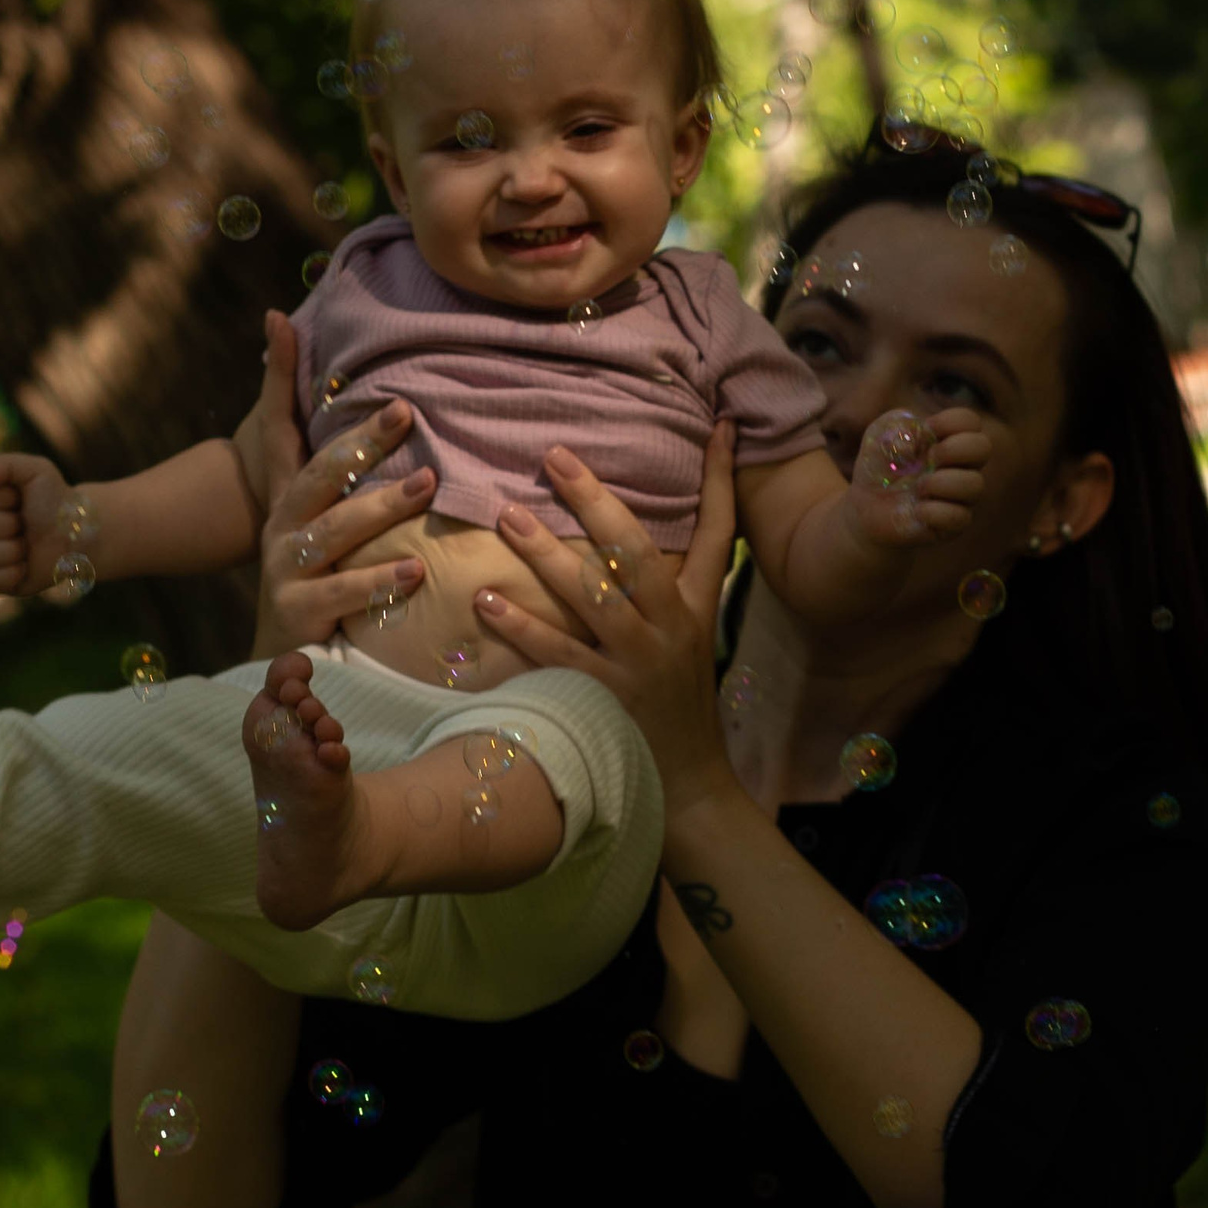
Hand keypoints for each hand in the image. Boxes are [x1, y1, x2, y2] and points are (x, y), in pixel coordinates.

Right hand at [0, 450, 80, 597]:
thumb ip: (5, 464)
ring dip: (11, 550)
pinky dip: (10, 575)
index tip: (22, 498)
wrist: (81, 533)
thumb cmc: (57, 500)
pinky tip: (26, 567)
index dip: (1, 497)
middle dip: (9, 523)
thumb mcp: (37, 470)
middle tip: (29, 524)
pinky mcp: (0, 580)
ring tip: (30, 546)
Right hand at [249, 308, 436, 656]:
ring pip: (336, 529)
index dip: (278, 375)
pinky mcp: (298, 610)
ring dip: (383, 505)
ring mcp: (286, 567)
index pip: (279, 425)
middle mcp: (283, 525)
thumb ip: (341, 472)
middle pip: (320, 472)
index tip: (280, 321)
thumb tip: (369, 413)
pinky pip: (344, 591)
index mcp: (287, 497)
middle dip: (362, 440)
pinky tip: (416, 570)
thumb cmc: (318, 577)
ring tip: (428, 484)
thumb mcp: (322, 521)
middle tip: (406, 411)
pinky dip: (380, 580)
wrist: (282, 656)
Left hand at [475, 426, 740, 813]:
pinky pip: (558, 655)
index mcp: (695, 607)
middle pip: (637, 555)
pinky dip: (521, 628)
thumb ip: (684, 577)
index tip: (715, 425)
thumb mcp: (695, 633)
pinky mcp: (604, 699)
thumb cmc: (679, 697)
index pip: (718, 532)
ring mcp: (638, 664)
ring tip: (508, 515)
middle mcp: (671, 628)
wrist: (688, 782)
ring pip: (594, 598)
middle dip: (596, 503)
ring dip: (548, 555)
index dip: (721, 479)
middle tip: (554, 458)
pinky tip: (486, 601)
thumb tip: (666, 533)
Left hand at [847, 406, 989, 545]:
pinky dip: (933, 511)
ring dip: (941, 482)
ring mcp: (960, 497)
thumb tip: (914, 447)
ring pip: (976, 484)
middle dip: (952, 449)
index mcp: (948, 440)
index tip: (925, 431)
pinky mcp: (952, 525)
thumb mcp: (878, 435)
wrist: (865, 509)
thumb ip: (896, 424)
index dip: (949, 421)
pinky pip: (960, 517)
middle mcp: (961, 467)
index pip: (970, 421)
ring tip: (918, 488)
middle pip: (983, 447)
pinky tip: (917, 511)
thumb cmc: (879, 468)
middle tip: (928, 459)